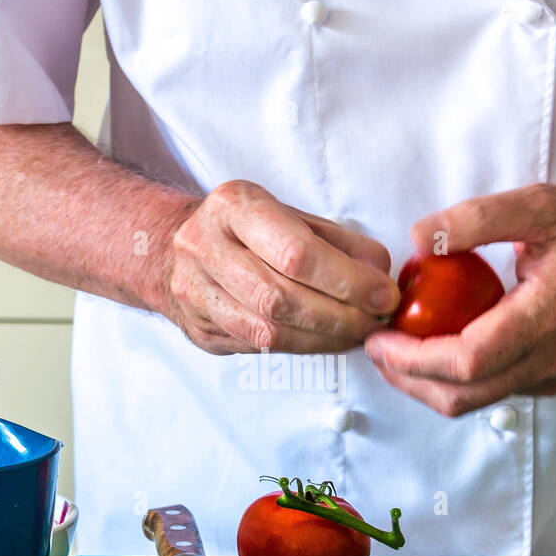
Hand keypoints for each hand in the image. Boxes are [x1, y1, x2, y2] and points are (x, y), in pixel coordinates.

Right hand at [163, 180, 399, 353]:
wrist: (172, 248)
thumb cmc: (247, 230)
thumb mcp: (291, 217)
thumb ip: (339, 243)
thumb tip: (381, 277)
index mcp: (233, 207)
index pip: (296, 252)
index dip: (347, 281)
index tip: (383, 295)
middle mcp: (204, 246)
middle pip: (281, 297)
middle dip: (340, 316)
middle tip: (375, 322)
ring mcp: (195, 291)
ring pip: (268, 331)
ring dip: (325, 339)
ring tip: (358, 334)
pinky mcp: (200, 328)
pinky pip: (259, 348)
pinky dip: (303, 348)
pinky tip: (329, 340)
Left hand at [364, 184, 555, 415]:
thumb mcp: (539, 205)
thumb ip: (477, 218)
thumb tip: (418, 238)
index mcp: (545, 322)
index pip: (467, 362)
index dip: (413, 359)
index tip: (377, 337)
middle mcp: (547, 361)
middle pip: (461, 396)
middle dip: (407, 379)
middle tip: (373, 347)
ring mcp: (549, 376)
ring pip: (474, 401)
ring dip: (426, 383)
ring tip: (393, 349)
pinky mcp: (548, 378)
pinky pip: (491, 392)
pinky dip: (453, 379)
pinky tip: (433, 347)